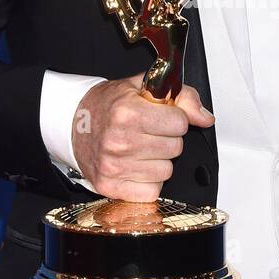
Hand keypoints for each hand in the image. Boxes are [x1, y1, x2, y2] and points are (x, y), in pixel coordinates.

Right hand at [71, 72, 213, 200]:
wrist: (72, 123)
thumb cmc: (108, 105)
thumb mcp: (142, 87)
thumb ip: (181, 97)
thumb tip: (205, 118)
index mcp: (127, 113)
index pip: (180, 123)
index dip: (174, 118)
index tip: (160, 117)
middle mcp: (119, 141)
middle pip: (175, 148)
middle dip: (167, 139)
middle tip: (148, 132)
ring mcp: (114, 167)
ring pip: (166, 171)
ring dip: (159, 161)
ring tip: (140, 148)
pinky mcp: (110, 187)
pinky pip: (152, 191)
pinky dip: (148, 180)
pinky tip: (135, 165)